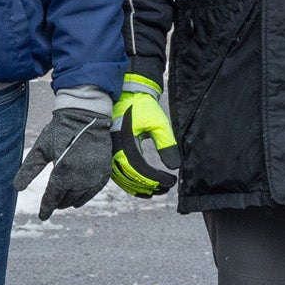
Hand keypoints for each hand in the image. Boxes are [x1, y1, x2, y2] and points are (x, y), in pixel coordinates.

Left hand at [14, 105, 109, 219]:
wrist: (86, 116)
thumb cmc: (60, 130)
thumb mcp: (41, 148)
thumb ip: (29, 169)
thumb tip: (16, 188)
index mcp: (62, 173)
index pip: (52, 198)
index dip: (46, 208)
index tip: (42, 217)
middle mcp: (80, 178)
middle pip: (66, 199)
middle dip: (58, 203)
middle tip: (52, 205)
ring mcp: (94, 176)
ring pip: (80, 197)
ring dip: (70, 201)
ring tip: (64, 202)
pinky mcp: (104, 172)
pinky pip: (94, 191)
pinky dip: (85, 196)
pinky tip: (79, 198)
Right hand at [111, 74, 178, 198]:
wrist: (128, 94)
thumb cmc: (143, 106)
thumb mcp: (158, 123)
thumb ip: (167, 144)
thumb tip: (174, 167)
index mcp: (124, 144)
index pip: (141, 170)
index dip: (157, 179)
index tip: (172, 181)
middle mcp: (114, 151)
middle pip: (131, 178)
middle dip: (150, 186)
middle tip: (167, 187)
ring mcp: (110, 153)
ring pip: (124, 179)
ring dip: (140, 188)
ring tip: (158, 190)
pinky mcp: (112, 153)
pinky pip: (119, 174)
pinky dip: (130, 183)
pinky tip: (143, 188)